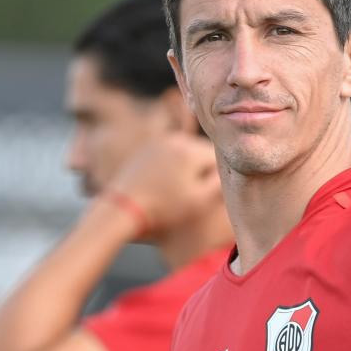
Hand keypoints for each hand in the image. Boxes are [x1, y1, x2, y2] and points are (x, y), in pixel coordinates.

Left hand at [107, 133, 221, 235]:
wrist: (121, 210)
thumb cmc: (163, 209)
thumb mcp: (199, 200)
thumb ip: (219, 182)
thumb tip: (228, 170)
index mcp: (190, 150)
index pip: (219, 157)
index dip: (222, 175)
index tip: (218, 191)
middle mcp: (174, 139)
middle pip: (202, 152)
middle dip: (205, 169)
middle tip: (202, 191)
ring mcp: (158, 143)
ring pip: (185, 153)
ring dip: (189, 168)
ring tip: (184, 190)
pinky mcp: (145, 151)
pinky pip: (169, 155)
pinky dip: (173, 167)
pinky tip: (168, 185)